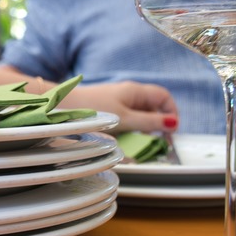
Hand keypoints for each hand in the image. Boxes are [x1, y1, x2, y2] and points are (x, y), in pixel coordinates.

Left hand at [63, 81, 178, 133]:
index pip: (164, 97)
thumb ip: (149, 122)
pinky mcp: (108, 110)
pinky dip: (131, 128)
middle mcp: (128, 94)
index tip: (172, 132)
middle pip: (153, 106)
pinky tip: (127, 139)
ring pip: (139, 114)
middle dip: (159, 123)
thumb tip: (173, 124)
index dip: (172, 112)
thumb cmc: (94, 109)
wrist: (63, 104)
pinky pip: (126, 118)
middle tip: (160, 142)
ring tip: (144, 144)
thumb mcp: (125, 119)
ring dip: (145, 128)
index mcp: (136, 91)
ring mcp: (117, 101)